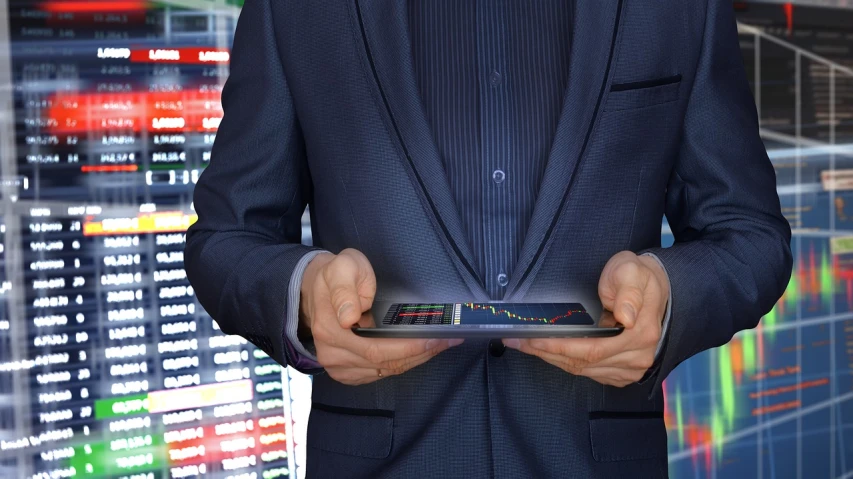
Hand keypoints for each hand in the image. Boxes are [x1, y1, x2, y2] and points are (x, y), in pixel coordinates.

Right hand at [299, 248, 462, 384]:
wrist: (317, 289)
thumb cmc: (335, 275)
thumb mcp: (342, 267)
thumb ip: (345, 288)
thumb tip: (348, 317)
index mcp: (330, 328)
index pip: (376, 347)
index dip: (410, 346)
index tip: (435, 337)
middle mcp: (332, 353)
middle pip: (385, 363)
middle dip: (421, 352)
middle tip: (448, 339)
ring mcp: (338, 367)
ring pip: (385, 371)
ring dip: (416, 359)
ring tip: (440, 344)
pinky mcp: (346, 373)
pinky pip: (380, 374)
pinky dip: (403, 364)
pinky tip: (420, 352)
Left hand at [503, 251, 668, 386]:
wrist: (655, 288)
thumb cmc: (639, 276)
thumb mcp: (632, 271)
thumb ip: (628, 291)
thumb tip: (626, 317)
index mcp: (640, 333)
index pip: (592, 349)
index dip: (558, 346)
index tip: (533, 338)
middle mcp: (637, 357)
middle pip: (582, 363)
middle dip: (545, 351)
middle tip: (517, 340)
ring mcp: (630, 369)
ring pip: (582, 370)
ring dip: (550, 358)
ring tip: (524, 344)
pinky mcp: (621, 373)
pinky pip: (588, 373)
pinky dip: (564, 362)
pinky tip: (546, 351)